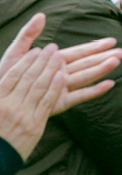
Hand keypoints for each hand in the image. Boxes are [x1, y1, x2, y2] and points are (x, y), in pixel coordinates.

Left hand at [0, 14, 121, 115]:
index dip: (95, 46)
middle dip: (105, 57)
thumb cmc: (5, 76)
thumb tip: (41, 15)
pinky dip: (94, 91)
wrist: (0, 99)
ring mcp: (60, 88)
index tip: (111, 40)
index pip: (79, 52)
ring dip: (102, 69)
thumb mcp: (15, 52)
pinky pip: (79, 96)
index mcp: (53, 61)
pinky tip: (108, 84)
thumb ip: (28, 34)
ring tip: (116, 62)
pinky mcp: (58, 103)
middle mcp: (60, 74)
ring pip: (86, 77)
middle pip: (87, 64)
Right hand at [0, 44, 64, 158]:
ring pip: (39, 87)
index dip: (25, 62)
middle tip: (52, 48)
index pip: (12, 76)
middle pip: (28, 78)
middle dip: (41, 61)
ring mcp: (22, 116)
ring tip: (59, 57)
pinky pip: (47, 102)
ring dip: (51, 69)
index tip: (35, 51)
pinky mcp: (35, 126)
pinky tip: (63, 77)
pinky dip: (55, 88)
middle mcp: (8, 106)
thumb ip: (3, 93)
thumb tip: (10, 81)